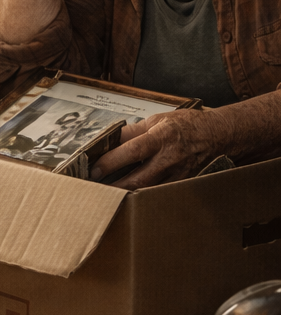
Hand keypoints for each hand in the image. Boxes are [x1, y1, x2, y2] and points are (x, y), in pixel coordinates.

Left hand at [89, 108, 226, 187]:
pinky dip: (143, 195)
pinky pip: (158, 193)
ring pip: (147, 190)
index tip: (95, 169)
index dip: (111, 162)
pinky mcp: (181, 184)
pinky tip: (130, 195)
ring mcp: (177, 174)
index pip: (131, 151)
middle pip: (137, 179)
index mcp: (161, 137)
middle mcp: (169, 158)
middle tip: (95, 187)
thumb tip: (110, 139)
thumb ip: (133, 131)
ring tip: (108, 193)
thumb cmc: (188, 125)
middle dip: (114, 186)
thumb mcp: (158, 119)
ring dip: (126, 193)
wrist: (218, 134)